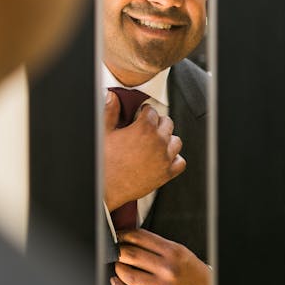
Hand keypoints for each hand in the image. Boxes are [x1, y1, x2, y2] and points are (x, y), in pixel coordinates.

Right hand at [103, 91, 185, 210]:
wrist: (106, 186)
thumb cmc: (104, 161)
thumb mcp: (104, 132)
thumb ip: (110, 111)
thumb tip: (112, 97)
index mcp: (144, 128)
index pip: (152, 111)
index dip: (145, 111)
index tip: (141, 113)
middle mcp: (158, 141)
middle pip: (167, 123)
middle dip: (158, 122)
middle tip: (148, 126)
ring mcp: (164, 158)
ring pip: (176, 141)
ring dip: (168, 138)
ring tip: (157, 141)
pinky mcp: (166, 174)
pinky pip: (180, 162)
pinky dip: (174, 158)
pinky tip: (164, 157)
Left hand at [110, 228, 209, 284]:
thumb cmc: (189, 269)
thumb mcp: (177, 249)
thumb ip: (155, 244)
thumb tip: (129, 238)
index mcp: (171, 251)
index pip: (139, 238)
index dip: (123, 235)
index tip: (118, 237)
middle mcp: (167, 268)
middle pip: (131, 255)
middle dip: (118, 251)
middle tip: (116, 251)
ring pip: (129, 276)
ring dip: (118, 268)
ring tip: (118, 265)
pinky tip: (116, 282)